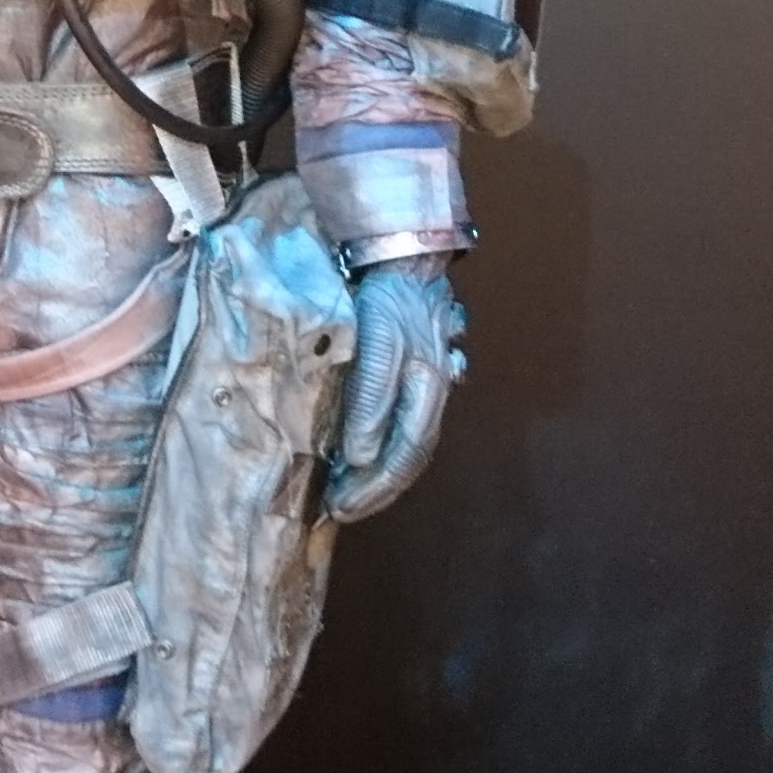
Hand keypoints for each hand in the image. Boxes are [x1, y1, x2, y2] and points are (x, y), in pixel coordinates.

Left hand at [325, 255, 465, 524]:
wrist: (405, 260)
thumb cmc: (385, 299)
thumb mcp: (375, 343)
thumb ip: (370, 398)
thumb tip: (361, 455)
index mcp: (426, 386)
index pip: (404, 451)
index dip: (374, 484)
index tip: (339, 504)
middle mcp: (433, 392)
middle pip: (410, 456)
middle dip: (376, 490)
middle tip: (340, 512)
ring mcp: (431, 386)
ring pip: (412, 446)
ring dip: (382, 478)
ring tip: (349, 498)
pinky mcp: (421, 380)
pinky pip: (408, 429)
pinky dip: (386, 453)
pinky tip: (364, 462)